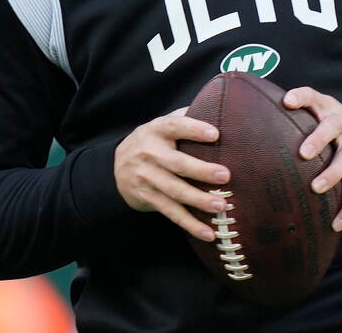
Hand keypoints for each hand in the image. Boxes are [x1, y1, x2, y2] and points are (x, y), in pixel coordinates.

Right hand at [114, 107, 231, 241]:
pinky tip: (208, 233)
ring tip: (221, 206)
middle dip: (201, 171)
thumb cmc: (152, 142)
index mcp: (157, 130)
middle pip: (177, 163)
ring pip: (175, 191)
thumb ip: (185, 117)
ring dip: (198, 201)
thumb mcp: (161, 125)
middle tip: (225, 176)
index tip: (215, 134)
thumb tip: (219, 107)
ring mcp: (147, 177)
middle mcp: (149, 153)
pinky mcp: (148, 198)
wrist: (116, 166)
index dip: (194, 129)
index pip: (175, 126)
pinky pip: (171, 212)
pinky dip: (190, 224)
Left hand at [284, 87, 341, 231]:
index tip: (287, 101)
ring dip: (332, 174)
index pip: (313, 96)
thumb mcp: (318, 112)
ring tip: (317, 188)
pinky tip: (336, 223)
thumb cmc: (330, 125)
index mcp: (327, 108)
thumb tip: (249, 123)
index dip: (301, 97)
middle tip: (303, 154)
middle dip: (319, 139)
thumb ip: (293, 115)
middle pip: (333, 128)